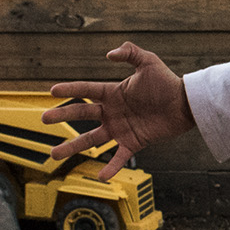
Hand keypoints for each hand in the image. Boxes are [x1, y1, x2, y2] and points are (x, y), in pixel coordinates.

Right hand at [42, 43, 196, 178]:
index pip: (86, 90)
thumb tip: (109, 53)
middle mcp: (112, 112)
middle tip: (43, 119)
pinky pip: (118, 157)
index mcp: (113, 93)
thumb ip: (130, 53)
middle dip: (62, 117)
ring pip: (91, 140)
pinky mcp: (133, 143)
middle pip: (82, 115)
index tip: (52, 91)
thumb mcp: (148, 62)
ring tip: (54, 155)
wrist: (185, 104)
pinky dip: (110, 167)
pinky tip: (100, 177)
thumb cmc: (167, 82)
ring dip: (73, 147)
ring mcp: (120, 129)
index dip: (70, 90)